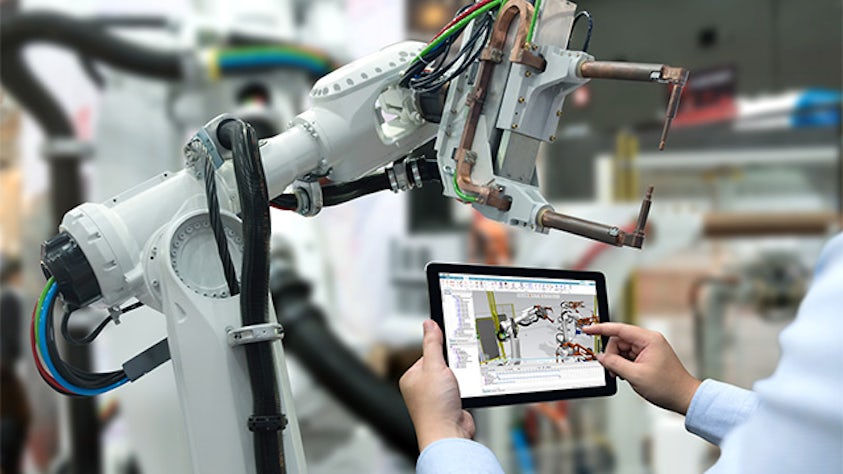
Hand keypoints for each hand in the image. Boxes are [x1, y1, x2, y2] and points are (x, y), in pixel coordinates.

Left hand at [399, 320, 474, 450]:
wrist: (449, 435)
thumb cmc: (434, 407)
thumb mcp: (434, 367)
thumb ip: (433, 344)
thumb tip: (429, 324)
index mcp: (412, 377)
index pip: (427, 353)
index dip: (440, 348)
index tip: (451, 341)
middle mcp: (422, 387)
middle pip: (442, 364)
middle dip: (453, 364)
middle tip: (457, 367)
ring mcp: (437, 397)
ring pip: (453, 376)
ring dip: (461, 377)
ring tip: (460, 382)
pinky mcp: (451, 404)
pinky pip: (461, 388)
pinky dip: (466, 387)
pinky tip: (466, 390)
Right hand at [583, 322, 700, 414]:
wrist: (683, 397)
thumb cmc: (667, 386)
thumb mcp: (635, 376)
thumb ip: (615, 364)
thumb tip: (601, 357)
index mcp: (648, 339)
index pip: (619, 329)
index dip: (601, 329)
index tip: (588, 329)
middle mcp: (649, 341)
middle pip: (619, 341)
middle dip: (612, 355)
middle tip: (613, 370)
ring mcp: (649, 349)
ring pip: (623, 350)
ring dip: (618, 362)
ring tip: (623, 375)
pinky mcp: (648, 357)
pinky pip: (629, 356)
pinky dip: (624, 365)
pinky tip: (627, 375)